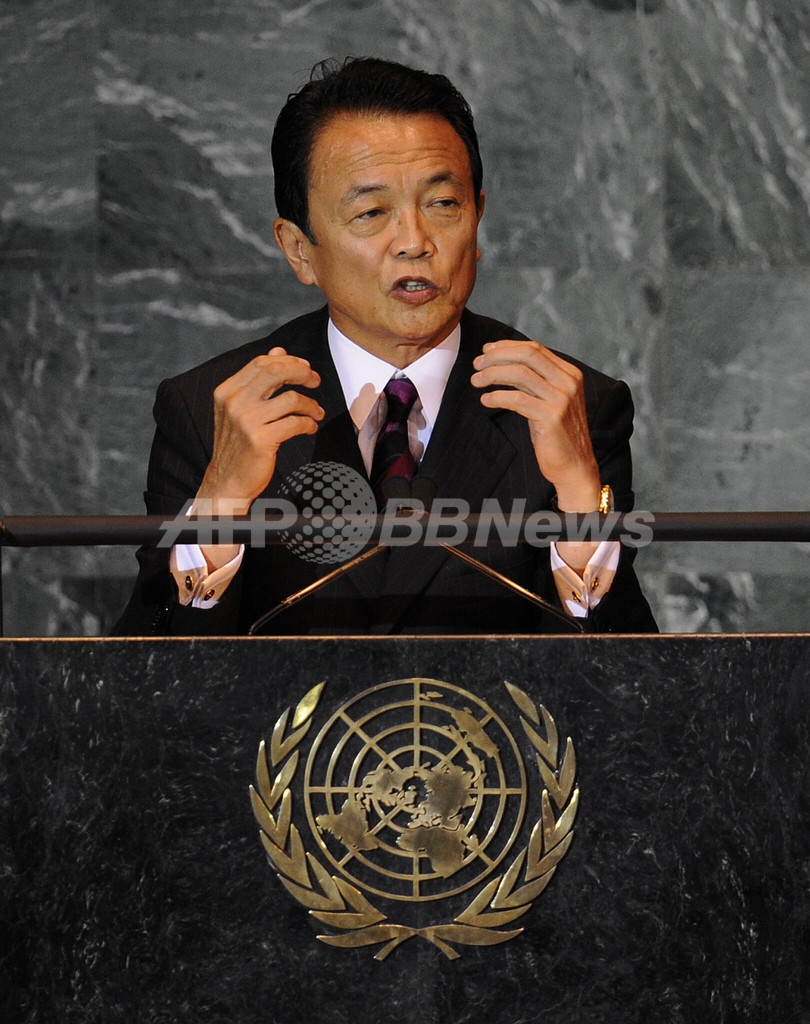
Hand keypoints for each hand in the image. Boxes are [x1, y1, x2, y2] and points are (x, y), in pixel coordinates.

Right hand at [196, 346, 322, 514]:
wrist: (227, 481)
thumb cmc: (237, 444)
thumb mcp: (240, 407)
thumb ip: (258, 379)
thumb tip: (278, 351)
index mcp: (227, 391)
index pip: (262, 363)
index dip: (288, 361)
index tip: (305, 367)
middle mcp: (234, 403)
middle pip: (276, 371)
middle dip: (302, 373)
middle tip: (315, 381)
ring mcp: (246, 421)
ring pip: (291, 398)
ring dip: (310, 404)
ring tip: (316, 412)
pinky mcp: (261, 440)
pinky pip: (296, 423)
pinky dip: (308, 423)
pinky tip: (309, 427)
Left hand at [471, 338, 600, 508]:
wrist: (574, 466)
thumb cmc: (556, 434)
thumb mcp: (549, 400)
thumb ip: (535, 381)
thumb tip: (504, 362)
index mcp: (569, 374)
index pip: (535, 349)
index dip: (507, 347)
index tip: (486, 350)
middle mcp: (568, 382)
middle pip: (527, 355)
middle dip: (497, 356)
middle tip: (477, 364)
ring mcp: (561, 399)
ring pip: (520, 374)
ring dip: (492, 374)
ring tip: (476, 381)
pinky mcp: (551, 417)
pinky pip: (517, 399)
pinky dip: (497, 397)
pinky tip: (486, 400)